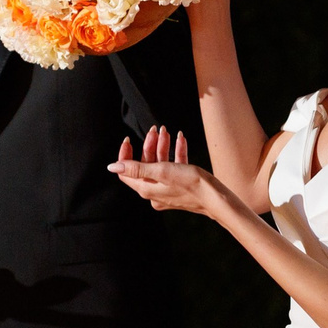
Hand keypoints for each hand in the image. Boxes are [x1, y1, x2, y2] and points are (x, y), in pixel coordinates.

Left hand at [109, 127, 226, 216]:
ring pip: (160, 164)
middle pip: (145, 165)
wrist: (215, 198)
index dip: (125, 155)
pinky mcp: (180, 186)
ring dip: (163, 146)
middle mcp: (154, 191)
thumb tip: (112, 167)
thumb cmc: (190, 184)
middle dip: (150, 145)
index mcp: (146, 189)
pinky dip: (176, 153)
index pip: (126, 172)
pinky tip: (181, 139)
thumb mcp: (161, 171)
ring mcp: (167, 189)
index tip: (129, 139)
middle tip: (156, 129)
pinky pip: (174, 167)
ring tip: (168, 131)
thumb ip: (136, 168)